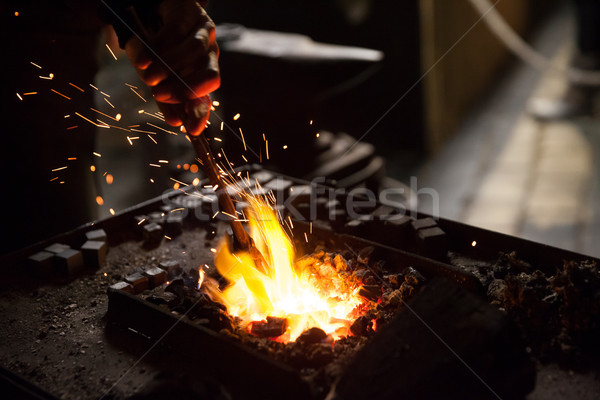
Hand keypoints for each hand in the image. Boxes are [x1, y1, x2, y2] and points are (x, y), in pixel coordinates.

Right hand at [125, 0, 219, 134]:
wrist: (156, 10)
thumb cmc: (158, 49)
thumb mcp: (158, 76)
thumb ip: (164, 97)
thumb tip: (174, 122)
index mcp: (204, 75)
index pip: (207, 97)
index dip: (201, 113)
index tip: (191, 130)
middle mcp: (209, 56)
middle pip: (211, 76)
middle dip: (186, 89)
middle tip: (159, 94)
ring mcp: (204, 35)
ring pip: (193, 51)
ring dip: (168, 66)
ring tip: (148, 77)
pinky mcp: (191, 14)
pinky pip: (176, 31)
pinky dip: (158, 47)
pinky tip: (144, 58)